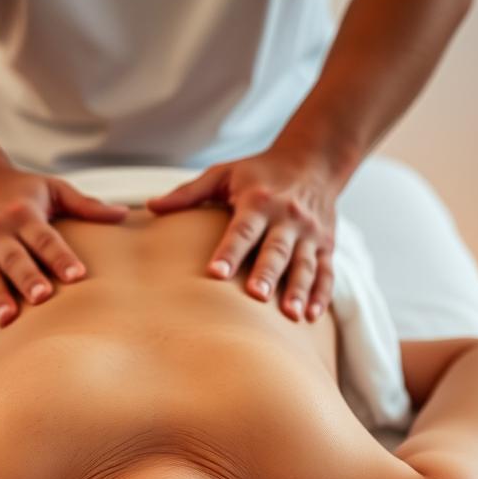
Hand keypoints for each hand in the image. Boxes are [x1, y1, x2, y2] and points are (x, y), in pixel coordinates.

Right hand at [0, 163, 127, 335]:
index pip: (45, 239)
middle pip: (14, 259)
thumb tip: (124, 214)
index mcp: (24, 215)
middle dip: (27, 278)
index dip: (61, 257)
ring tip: (8, 319)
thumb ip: (85, 205)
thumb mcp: (52, 188)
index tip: (77, 276)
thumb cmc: (19, 190)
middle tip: (42, 297)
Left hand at [146, 149, 338, 321]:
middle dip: (268, 273)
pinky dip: (322, 295)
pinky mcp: (326, 245)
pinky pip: (326, 272)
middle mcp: (287, 217)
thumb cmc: (258, 173)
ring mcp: (310, 233)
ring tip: (290, 315)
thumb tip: (151, 206)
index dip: (230, 251)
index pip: (242, 229)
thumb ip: (189, 193)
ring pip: (305, 264)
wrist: (313, 161)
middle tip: (256, 297)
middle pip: (276, 249)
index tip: (215, 273)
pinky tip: (311, 317)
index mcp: (258, 201)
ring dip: (298, 290)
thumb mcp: (223, 174)